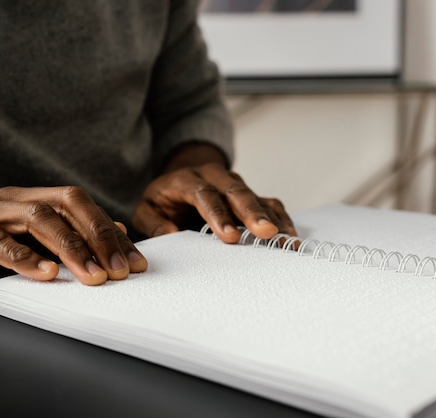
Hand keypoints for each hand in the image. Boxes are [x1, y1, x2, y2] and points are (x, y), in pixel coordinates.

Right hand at [0, 186, 147, 284]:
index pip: (81, 206)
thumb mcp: (22, 229)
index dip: (111, 231)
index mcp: (32, 197)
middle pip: (67, 205)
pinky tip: (46, 275)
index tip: (136, 260)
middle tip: (124, 270)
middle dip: (100, 236)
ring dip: (72, 249)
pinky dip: (24, 258)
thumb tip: (111, 234)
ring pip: (38, 221)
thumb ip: (61, 230)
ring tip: (95, 277)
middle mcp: (15, 199)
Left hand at [132, 162, 296, 243]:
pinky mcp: (249, 193)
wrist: (179, 181)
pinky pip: (268, 203)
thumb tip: (172, 235)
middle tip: (266, 233)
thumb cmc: (162, 201)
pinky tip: (289, 236)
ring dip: (270, 218)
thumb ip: (153, 224)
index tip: (229, 237)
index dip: (217, 215)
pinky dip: (280, 218)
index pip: (203, 194)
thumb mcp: (146, 211)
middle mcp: (213, 177)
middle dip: (251, 213)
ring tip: (284, 239)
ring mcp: (234, 184)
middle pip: (235, 191)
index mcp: (186, 180)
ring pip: (255, 197)